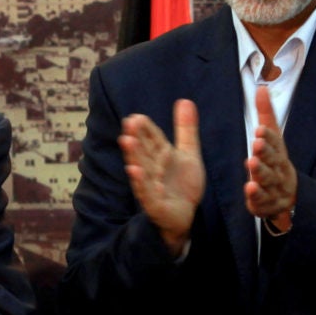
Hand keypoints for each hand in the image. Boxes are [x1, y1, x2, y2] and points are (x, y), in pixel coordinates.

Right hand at [119, 99, 204, 256]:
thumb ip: (186, 129)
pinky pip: (146, 191)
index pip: (153, 138)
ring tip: (127, 141)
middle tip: (128, 123)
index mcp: (161, 155)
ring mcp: (152, 186)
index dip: (145, 128)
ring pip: (142, 168)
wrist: (186, 214)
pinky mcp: (154, 203)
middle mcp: (153, 168)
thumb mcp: (189, 153)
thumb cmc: (183, 184)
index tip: (137, 117)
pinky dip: (140, 181)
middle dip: (136, 137)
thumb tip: (184, 100)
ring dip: (134, 155)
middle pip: (144, 150)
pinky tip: (134, 170)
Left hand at [245, 86, 296, 230]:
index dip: (268, 136)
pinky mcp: (266, 204)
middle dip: (266, 152)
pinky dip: (256, 196)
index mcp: (279, 152)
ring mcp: (275, 187)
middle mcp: (279, 169)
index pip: (275, 142)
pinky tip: (249, 188)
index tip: (259, 129)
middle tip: (256, 143)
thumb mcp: (271, 138)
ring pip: (268, 180)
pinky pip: (262, 201)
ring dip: (260, 172)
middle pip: (273, 160)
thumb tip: (261, 88)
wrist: (290, 196)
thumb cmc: (275, 161)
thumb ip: (265, 115)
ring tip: (251, 162)